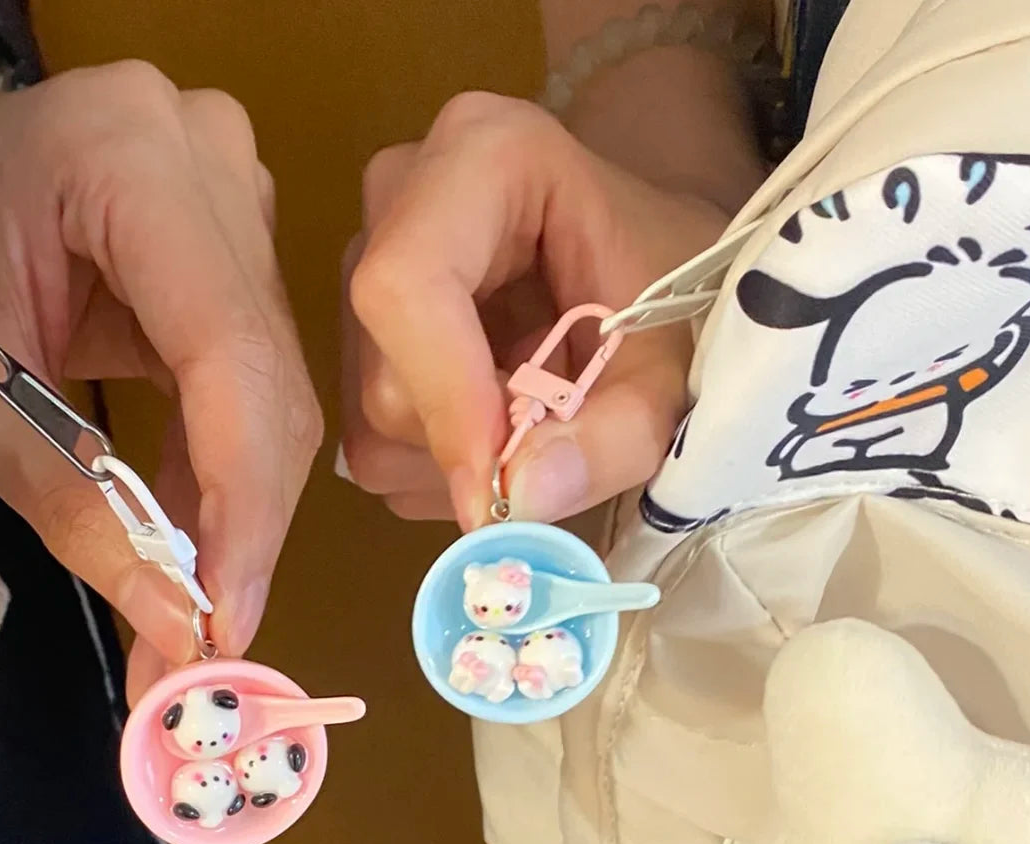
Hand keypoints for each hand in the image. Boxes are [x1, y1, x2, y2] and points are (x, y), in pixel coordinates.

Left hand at [0, 62, 320, 698]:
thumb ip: (76, 506)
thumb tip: (177, 628)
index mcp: (128, 156)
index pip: (230, 354)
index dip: (239, 502)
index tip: (227, 620)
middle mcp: (208, 160)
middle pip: (269, 383)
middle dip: (241, 527)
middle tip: (207, 642)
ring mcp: (234, 193)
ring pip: (277, 391)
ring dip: (236, 508)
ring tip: (187, 603)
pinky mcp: (238, 241)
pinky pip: (257, 379)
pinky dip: (222, 467)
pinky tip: (188, 533)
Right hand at [343, 92, 728, 529]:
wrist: (650, 260)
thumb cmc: (673, 289)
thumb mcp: (674, 369)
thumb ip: (616, 434)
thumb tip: (516, 500)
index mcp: (481, 157)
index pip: (407, 284)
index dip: (446, 397)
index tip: (499, 486)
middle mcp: (397, 202)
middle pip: (389, 375)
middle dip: (474, 442)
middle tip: (561, 444)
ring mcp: (363, 269)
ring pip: (374, 423)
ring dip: (464, 464)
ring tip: (542, 426)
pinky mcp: (355, 337)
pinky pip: (373, 447)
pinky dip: (445, 471)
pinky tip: (503, 431)